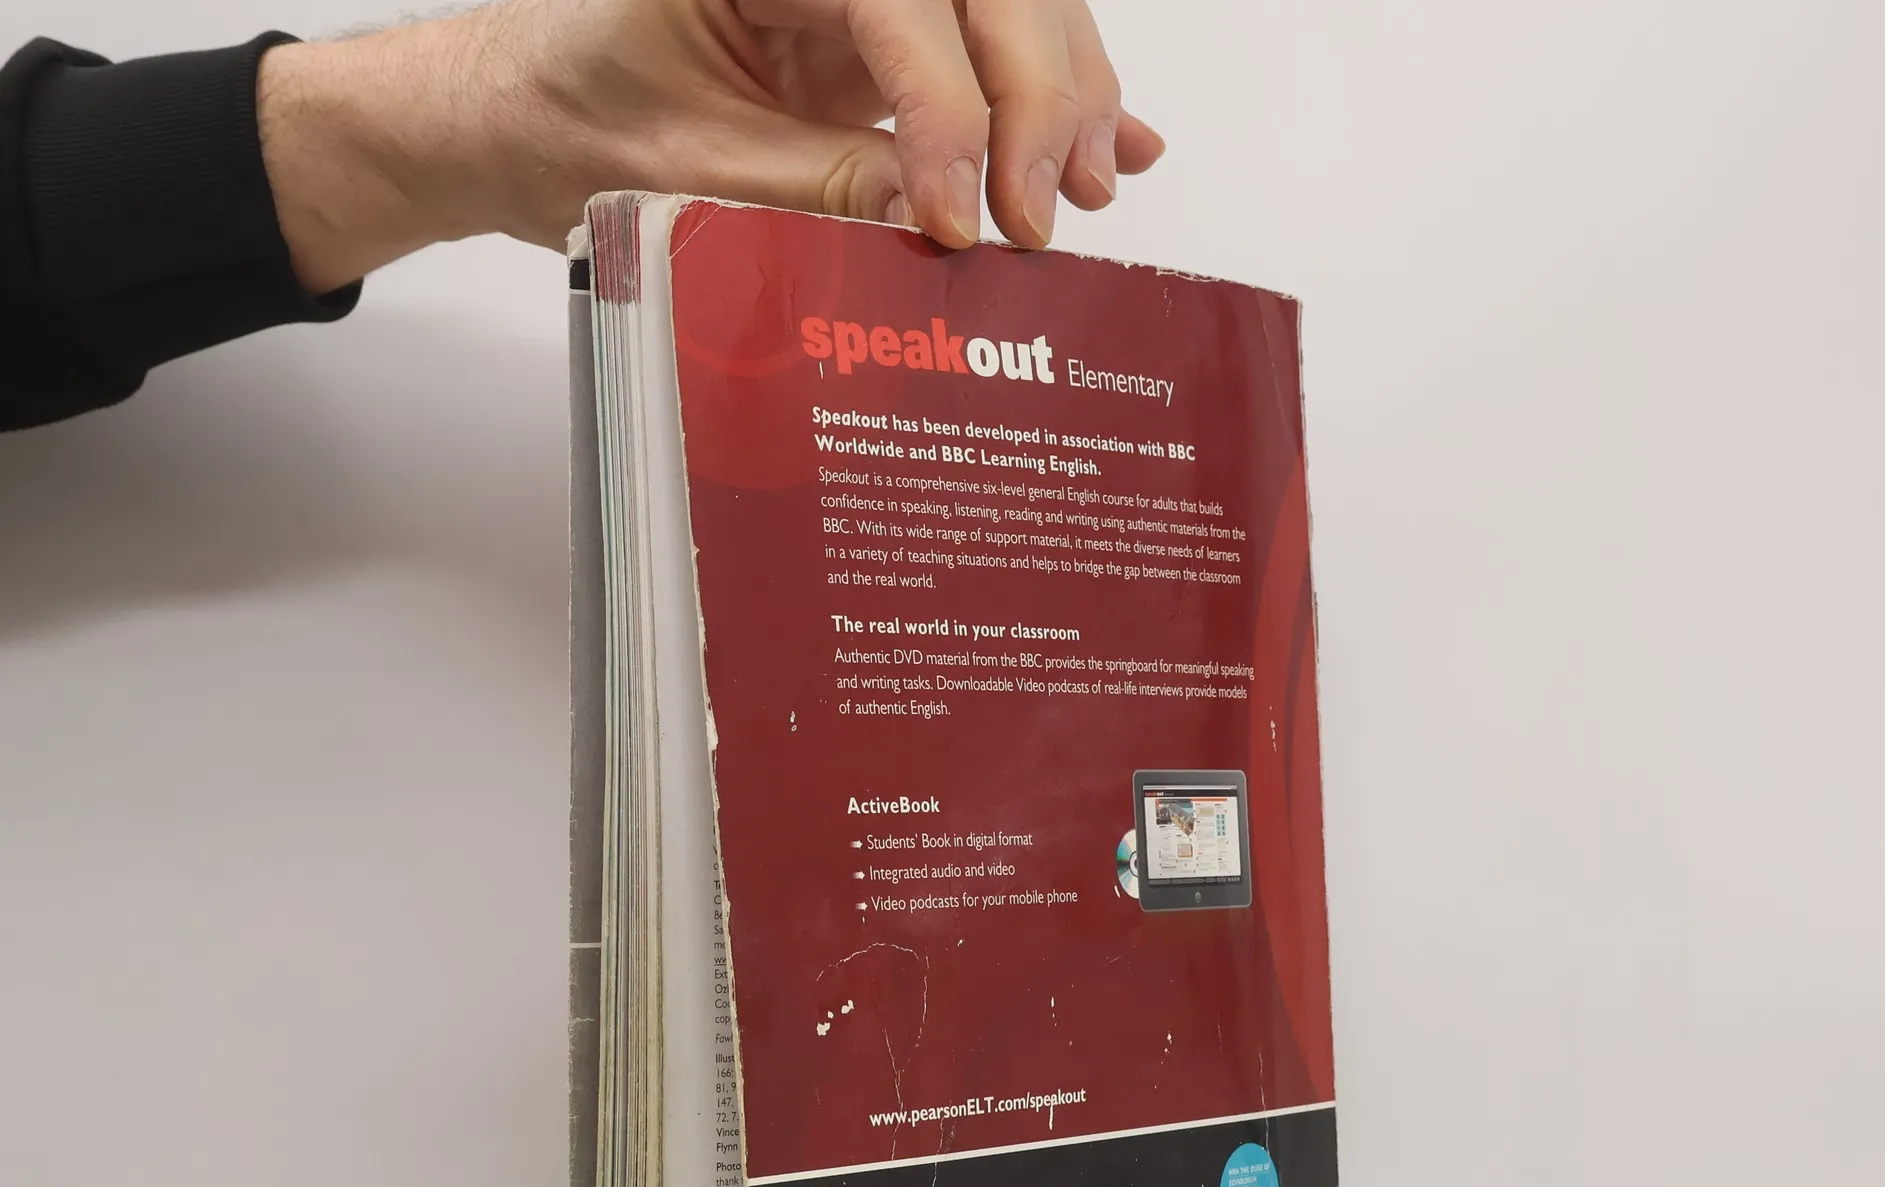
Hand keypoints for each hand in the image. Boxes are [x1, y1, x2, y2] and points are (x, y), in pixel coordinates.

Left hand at [259, 0, 1164, 293]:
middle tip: (1045, 213)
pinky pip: (984, 55)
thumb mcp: (685, 169)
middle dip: (1036, 93)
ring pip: (1008, 10)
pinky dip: (1053, 98)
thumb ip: (813, 186)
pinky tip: (1117, 143)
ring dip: (1064, 95)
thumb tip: (935, 218)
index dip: (952, 109)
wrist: (519, 117)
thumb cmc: (568, 119)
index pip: (904, 0)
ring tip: (1084, 193)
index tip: (961, 218)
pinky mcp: (880, 42)